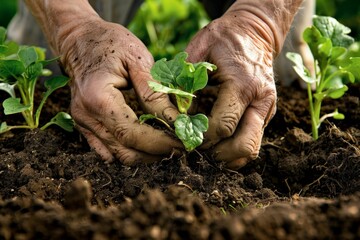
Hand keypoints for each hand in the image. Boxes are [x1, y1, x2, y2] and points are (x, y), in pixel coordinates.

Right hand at [60, 19, 180, 164]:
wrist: (80, 38)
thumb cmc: (111, 43)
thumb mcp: (138, 59)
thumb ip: (155, 92)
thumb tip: (176, 121)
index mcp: (98, 98)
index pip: (133, 134)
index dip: (161, 143)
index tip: (183, 142)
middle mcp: (86, 116)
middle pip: (126, 151)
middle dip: (156, 153)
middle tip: (180, 145)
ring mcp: (83, 123)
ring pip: (118, 155)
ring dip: (145, 155)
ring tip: (167, 144)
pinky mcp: (84, 125)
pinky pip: (107, 150)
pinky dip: (130, 150)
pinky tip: (147, 143)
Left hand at [185, 15, 276, 168]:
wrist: (255, 32)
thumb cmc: (224, 38)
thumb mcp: (199, 49)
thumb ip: (185, 80)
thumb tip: (177, 113)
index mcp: (242, 84)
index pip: (222, 126)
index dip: (201, 137)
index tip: (184, 133)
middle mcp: (260, 101)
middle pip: (243, 146)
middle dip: (217, 153)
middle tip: (197, 147)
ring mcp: (266, 109)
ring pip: (252, 149)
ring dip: (228, 156)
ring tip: (208, 148)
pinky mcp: (266, 113)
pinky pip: (254, 141)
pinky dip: (236, 149)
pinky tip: (219, 143)